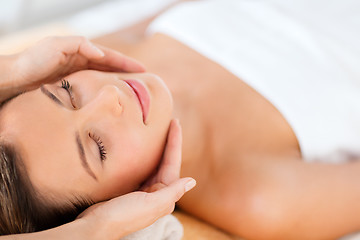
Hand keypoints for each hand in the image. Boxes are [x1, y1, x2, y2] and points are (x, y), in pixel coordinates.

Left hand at [5, 35, 144, 91]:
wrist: (15, 79)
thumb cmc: (33, 61)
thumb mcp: (56, 45)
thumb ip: (79, 45)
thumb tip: (102, 54)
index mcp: (82, 51)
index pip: (110, 57)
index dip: (127, 63)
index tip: (143, 70)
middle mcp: (82, 63)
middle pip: (111, 67)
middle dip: (127, 73)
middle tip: (144, 82)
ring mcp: (78, 76)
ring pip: (104, 78)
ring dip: (118, 82)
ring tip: (133, 91)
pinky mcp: (73, 88)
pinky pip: (94, 89)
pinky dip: (105, 91)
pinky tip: (111, 99)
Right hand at [78, 120, 195, 239]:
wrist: (96, 226)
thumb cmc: (123, 216)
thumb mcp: (150, 204)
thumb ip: (172, 192)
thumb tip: (192, 181)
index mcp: (164, 195)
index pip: (172, 163)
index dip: (175, 142)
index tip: (175, 123)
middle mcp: (156, 192)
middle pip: (166, 161)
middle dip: (169, 142)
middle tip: (172, 122)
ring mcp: (143, 190)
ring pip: (154, 164)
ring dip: (158, 148)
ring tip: (161, 130)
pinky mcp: (130, 189)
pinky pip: (141, 168)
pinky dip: (144, 156)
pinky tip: (142, 147)